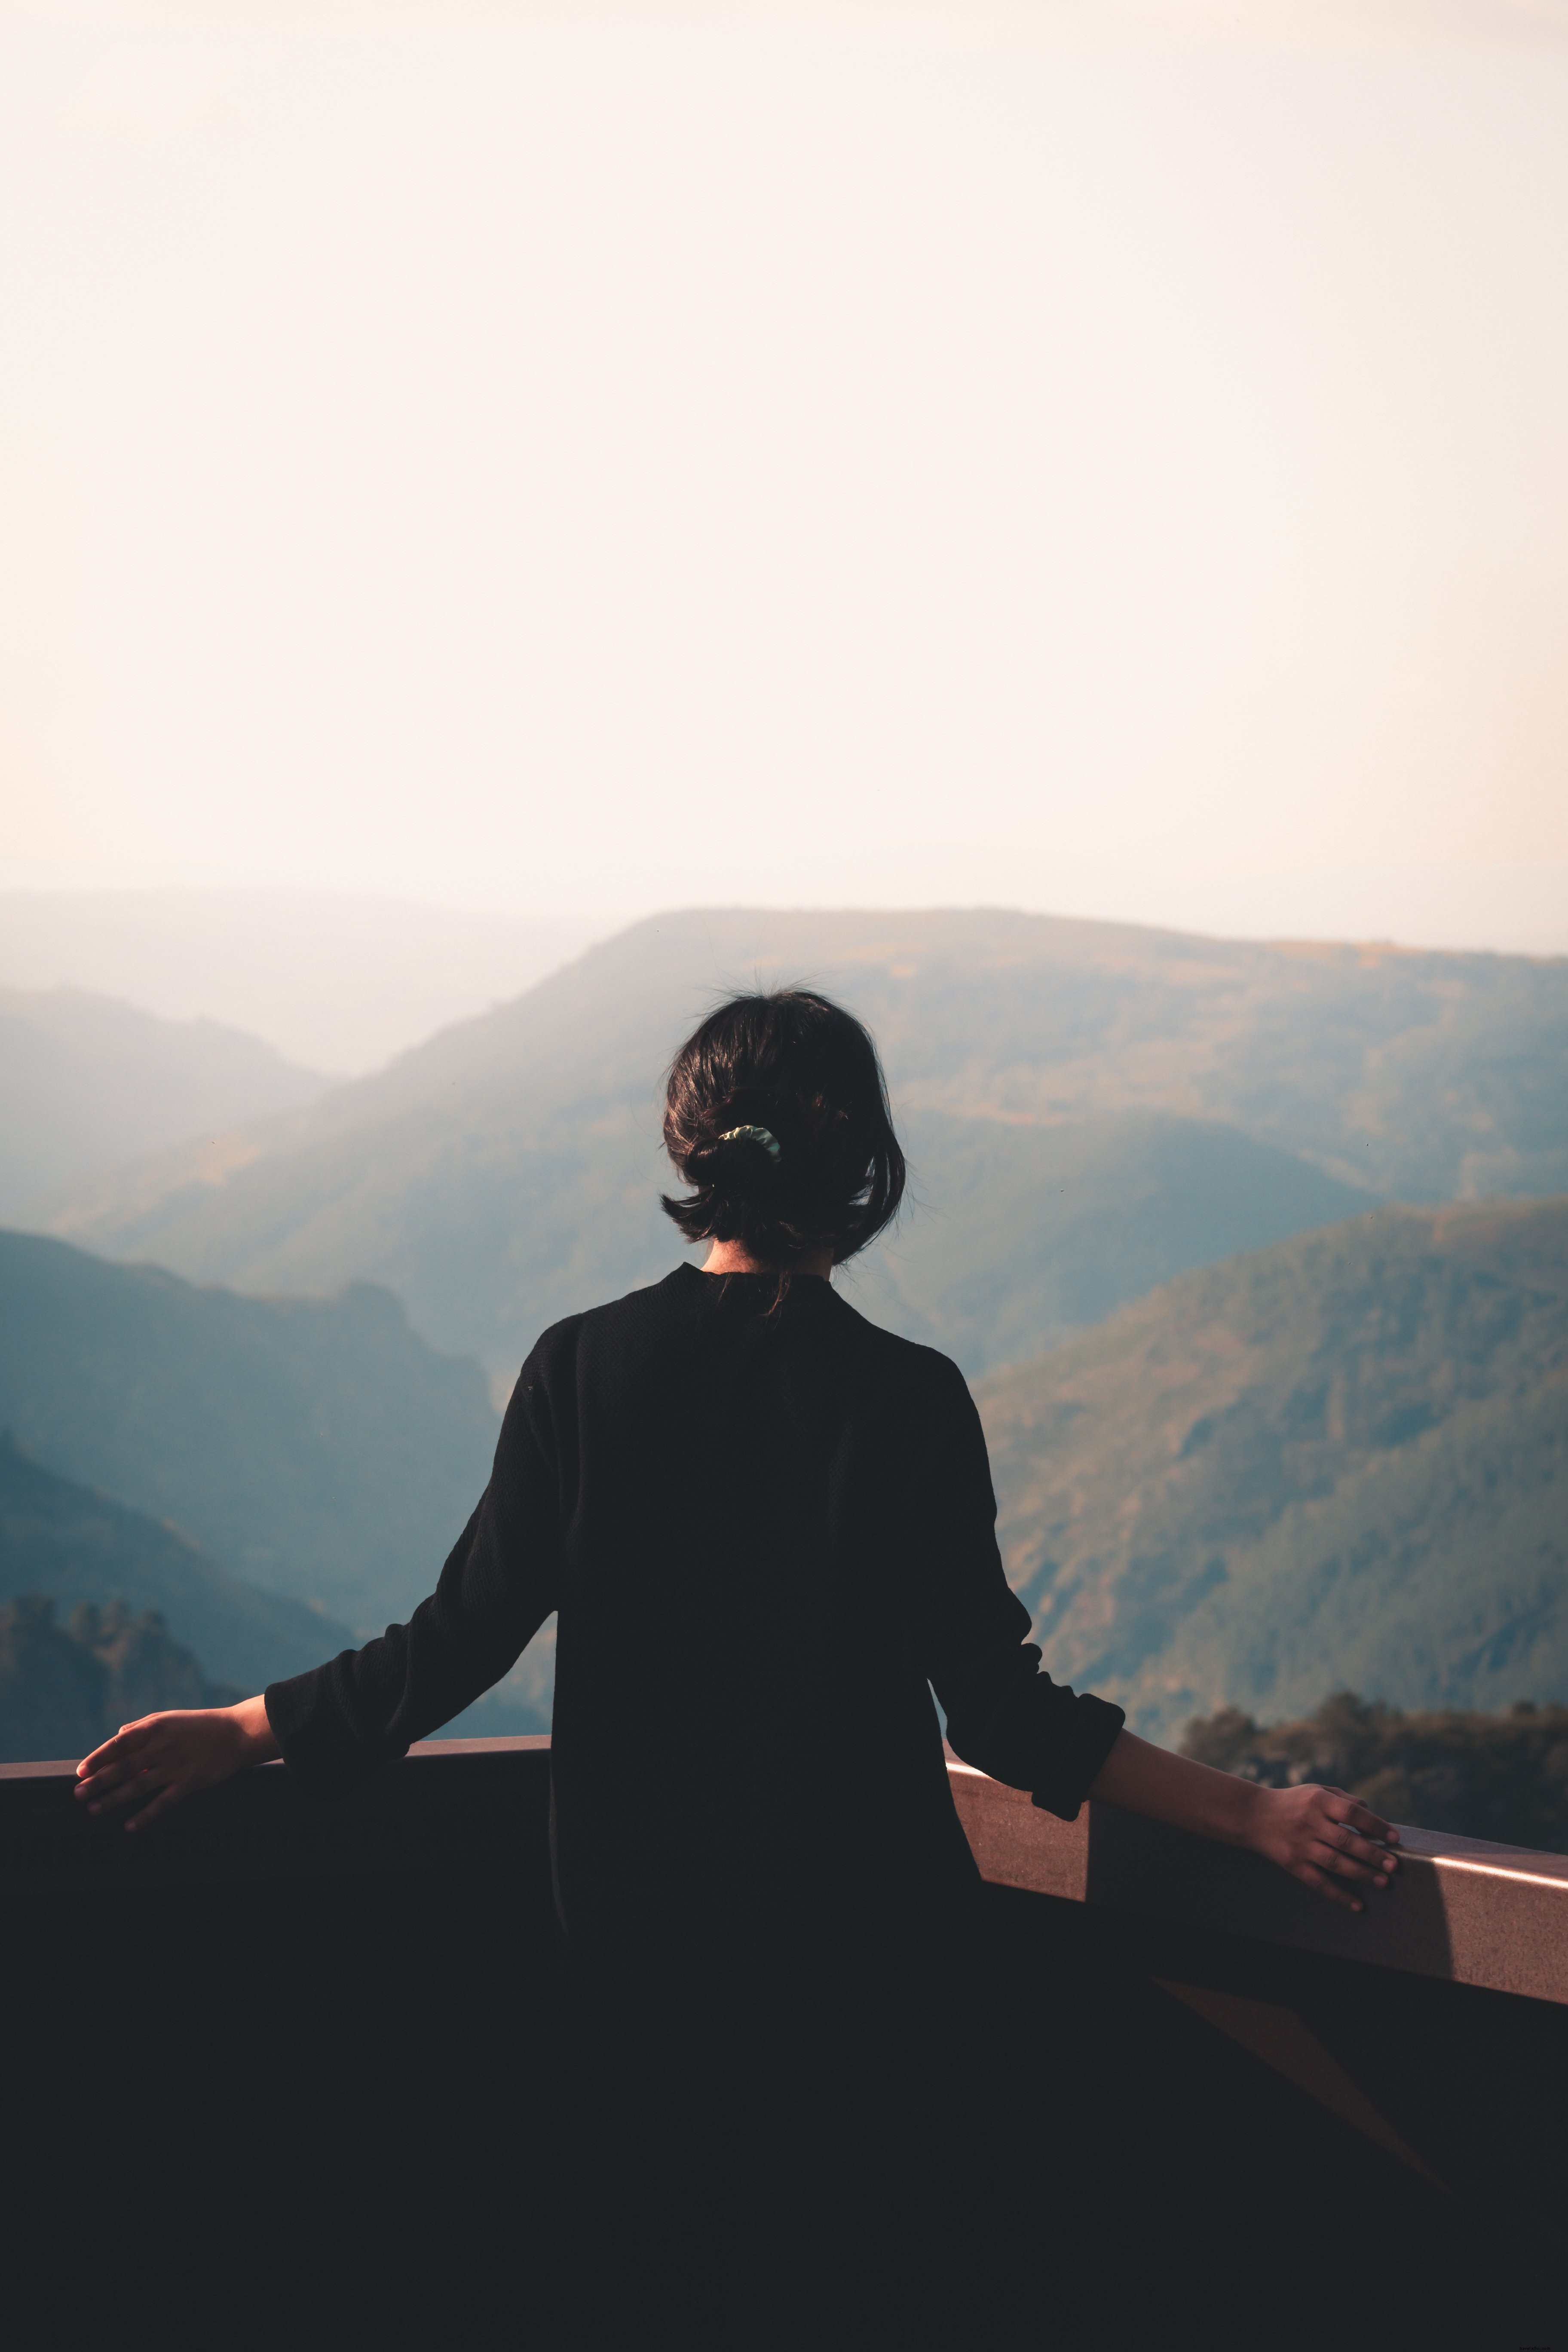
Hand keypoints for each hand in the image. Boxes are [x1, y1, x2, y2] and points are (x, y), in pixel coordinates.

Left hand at [73, 1696, 278, 1831]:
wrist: (238, 1733)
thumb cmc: (200, 1725)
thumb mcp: (170, 1717)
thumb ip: (142, 1726)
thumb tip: (117, 1735)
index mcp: (156, 1728)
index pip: (119, 1744)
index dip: (98, 1758)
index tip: (80, 1771)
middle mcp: (163, 1747)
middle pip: (124, 1767)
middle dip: (98, 1782)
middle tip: (78, 1795)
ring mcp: (176, 1766)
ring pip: (138, 1786)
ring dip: (114, 1799)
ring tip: (94, 1810)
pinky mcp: (189, 1783)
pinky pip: (163, 1802)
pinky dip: (145, 1815)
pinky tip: (130, 1826)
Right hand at [1246, 1781, 1399, 1911]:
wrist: (1254, 1815)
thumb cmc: (1293, 1802)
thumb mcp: (1316, 1791)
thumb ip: (1344, 1800)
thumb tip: (1371, 1813)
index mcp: (1318, 1801)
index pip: (1352, 1813)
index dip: (1375, 1825)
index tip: (1394, 1837)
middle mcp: (1309, 1822)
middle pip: (1346, 1840)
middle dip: (1373, 1854)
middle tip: (1394, 1865)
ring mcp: (1301, 1845)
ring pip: (1335, 1863)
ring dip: (1362, 1874)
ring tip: (1383, 1882)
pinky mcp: (1293, 1864)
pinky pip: (1319, 1882)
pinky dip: (1339, 1895)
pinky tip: (1357, 1905)